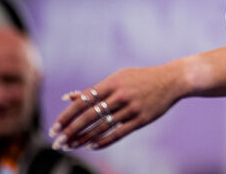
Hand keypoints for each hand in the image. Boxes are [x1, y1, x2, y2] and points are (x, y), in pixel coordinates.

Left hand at [50, 65, 177, 149]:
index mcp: (112, 83)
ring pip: (102, 127)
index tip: (54, 128)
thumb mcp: (118, 77)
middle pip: (89, 117)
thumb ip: (94, 89)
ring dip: (83, 139)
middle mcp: (120, 95)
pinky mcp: (141, 119)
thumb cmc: (141, 78)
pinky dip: (103, 141)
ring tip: (70, 147)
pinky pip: (119, 133)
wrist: (171, 80)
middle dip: (70, 131)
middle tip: (57, 143)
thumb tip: (69, 97)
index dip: (67, 116)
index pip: (83, 102)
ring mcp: (131, 108)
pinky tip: (91, 146)